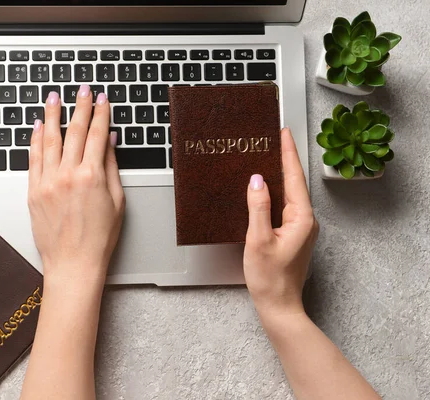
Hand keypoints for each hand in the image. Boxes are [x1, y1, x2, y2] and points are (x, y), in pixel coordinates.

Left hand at [27, 85, 124, 284]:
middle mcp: (68, 175)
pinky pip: (33, 158)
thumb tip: (110, 143)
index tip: (102, 100)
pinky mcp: (34, 191)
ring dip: (52, 116)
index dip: (101, 114)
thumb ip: (112, 167)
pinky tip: (37, 127)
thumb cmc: (98, 238)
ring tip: (54, 98)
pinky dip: (35, 139)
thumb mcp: (116, 201)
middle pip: (75, 131)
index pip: (97, 135)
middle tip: (81, 90)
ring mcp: (48, 182)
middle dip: (80, 107)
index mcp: (92, 176)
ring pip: (49, 139)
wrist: (73, 263)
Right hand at [243, 128, 318, 318]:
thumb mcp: (258, 239)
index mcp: (301, 218)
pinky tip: (265, 187)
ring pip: (289, 194)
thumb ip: (258, 207)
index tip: (283, 133)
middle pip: (294, 183)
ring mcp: (301, 227)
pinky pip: (285, 205)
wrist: (278, 304)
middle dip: (284, 160)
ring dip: (280, 175)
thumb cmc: (270, 277)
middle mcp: (306, 220)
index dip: (288, 154)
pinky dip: (276, 192)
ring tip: (269, 156)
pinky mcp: (293, 234)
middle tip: (274, 138)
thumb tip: (257, 180)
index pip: (293, 178)